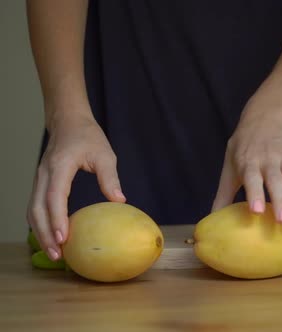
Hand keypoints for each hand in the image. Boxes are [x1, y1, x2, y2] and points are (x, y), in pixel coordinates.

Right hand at [26, 105, 125, 260]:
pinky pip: (35, 206)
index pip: (54, 196)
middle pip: (37, 208)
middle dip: (45, 233)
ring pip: (32, 210)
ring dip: (40, 232)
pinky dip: (40, 224)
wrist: (68, 122)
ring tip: (54, 252)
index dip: (57, 218)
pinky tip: (51, 237)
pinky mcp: (40, 183)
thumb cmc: (88, 137)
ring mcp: (39, 178)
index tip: (63, 237)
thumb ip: (110, 178)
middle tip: (57, 255)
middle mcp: (44, 174)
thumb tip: (120, 201)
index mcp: (60, 166)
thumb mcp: (105, 154)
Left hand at [211, 107, 281, 223]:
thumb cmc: (243, 150)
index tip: (257, 211)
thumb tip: (212, 221)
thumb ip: (223, 195)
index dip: (255, 194)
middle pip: (277, 181)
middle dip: (281, 201)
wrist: (264, 119)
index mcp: (249, 162)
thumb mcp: (230, 168)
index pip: (252, 179)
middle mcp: (269, 159)